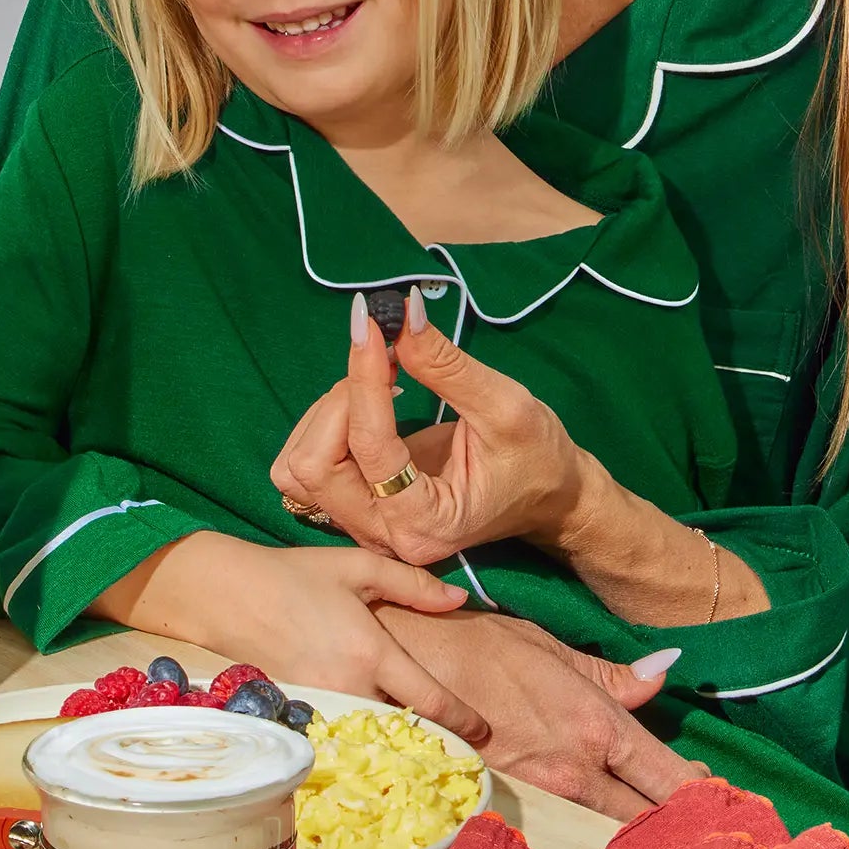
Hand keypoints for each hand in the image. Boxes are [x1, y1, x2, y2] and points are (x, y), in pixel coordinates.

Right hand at [92, 532, 488, 743]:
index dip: (462, 720)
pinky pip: (339, 730)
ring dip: (394, 741)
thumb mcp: (358, 568)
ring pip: (369, 733)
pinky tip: (371, 738)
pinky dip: (359, 736)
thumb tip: (459, 599)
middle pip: (401, 727)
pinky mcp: (298, 710)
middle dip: (429, 739)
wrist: (226, 594)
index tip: (484, 734)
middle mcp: (348, 685)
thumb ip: (413, 585)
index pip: (428, 699)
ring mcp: (321, 704)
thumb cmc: (295, 575)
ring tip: (419, 748)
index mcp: (371, 652)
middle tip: (457, 747)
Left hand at [270, 290, 594, 565]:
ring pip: (299, 468)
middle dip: (338, 401)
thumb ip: (446, 365)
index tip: (371, 325)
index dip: (363, 380)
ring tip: (375, 380)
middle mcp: (384, 534)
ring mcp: (366, 525)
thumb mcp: (505, 406)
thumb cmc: (536, 458)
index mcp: (424, 522)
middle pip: (313, 467)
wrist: (549, 498)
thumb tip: (399, 314)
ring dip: (326, 412)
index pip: (369, 447)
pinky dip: (326, 424)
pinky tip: (368, 401)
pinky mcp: (358, 507)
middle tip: (379, 360)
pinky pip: (311, 466)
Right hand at [376, 605, 705, 820]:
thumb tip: (663, 673)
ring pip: (608, 831)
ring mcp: (541, 796)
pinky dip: (587, 839)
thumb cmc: (477, 646)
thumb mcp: (552, 650)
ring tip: (658, 834)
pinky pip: (563, 833)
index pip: (668, 776)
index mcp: (597, 725)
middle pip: (647, 816)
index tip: (713, 794)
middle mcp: (577, 770)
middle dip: (675, 823)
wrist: (403, 669)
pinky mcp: (508, 808)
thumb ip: (611, 675)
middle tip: (695, 823)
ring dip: (636, 834)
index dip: (697, 791)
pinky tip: (597, 840)